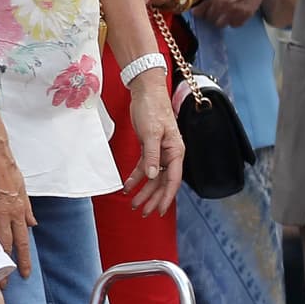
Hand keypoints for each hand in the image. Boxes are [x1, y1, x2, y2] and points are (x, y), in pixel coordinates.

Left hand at [123, 71, 184, 214]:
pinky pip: (143, 166)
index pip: (173, 179)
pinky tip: (128, 185)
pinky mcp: (148, 146)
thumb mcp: (152, 133)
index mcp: (176, 150)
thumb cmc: (153, 108)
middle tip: (143, 212)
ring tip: (134, 203)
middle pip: (162, 181)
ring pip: (152, 176)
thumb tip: (151, 176)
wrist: (146, 91)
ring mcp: (159, 150)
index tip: (159, 210)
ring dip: (144, 190)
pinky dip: (136, 177)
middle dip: (153, 198)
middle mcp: (170, 153)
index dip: (166, 196)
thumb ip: (152, 155)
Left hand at [196, 0, 274, 28]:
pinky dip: (235, 20)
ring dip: (222, 19)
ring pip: (220, 24)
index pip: (197, 11)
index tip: (202, 8)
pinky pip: (234, 25)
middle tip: (216, 8)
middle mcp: (220, 4)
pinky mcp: (243, 15)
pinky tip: (236, 11)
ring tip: (226, 10)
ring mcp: (232, 11)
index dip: (200, 10)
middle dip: (211, 14)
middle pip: (208, 18)